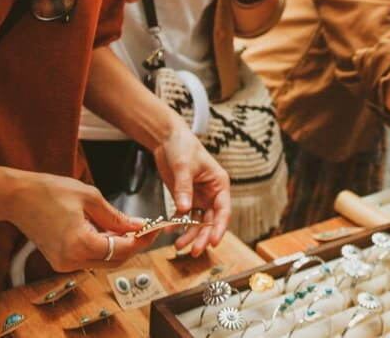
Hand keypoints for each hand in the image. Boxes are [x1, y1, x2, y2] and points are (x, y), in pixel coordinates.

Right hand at [2, 170, 156, 271]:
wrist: (17, 196)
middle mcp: (71, 261)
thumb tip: (137, 226)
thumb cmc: (49, 191)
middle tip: (147, 229)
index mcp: (80, 245)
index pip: (122, 249)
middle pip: (115, 260)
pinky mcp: (60, 261)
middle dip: (134, 245)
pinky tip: (110, 231)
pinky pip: (90, 258)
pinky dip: (103, 246)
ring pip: (104, 261)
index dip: (142, 240)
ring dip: (119, 246)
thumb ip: (116, 217)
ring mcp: (64, 264)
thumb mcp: (90, 198)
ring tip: (130, 226)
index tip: (155, 228)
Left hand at [152, 122, 231, 256]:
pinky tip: (169, 231)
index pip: (223, 210)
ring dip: (189, 234)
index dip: (219, 227)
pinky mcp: (185, 198)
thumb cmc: (182, 146)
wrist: (166, 139)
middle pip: (210, 220)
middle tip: (194, 251)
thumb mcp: (183, 166)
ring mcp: (198, 197)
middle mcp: (211, 193)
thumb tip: (184, 210)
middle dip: (202, 236)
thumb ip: (184, 189)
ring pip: (197, 222)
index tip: (213, 241)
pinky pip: (183, 217)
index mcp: (219, 184)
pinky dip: (177, 225)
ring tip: (178, 245)